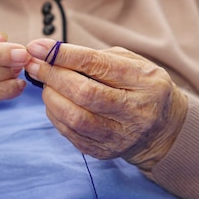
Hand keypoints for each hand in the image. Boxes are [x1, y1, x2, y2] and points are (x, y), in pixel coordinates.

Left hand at [24, 39, 187, 170]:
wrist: (163, 128)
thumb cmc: (140, 87)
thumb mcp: (130, 63)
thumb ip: (94, 57)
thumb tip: (50, 53)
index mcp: (144, 81)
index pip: (97, 64)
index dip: (64, 55)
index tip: (38, 47)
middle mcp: (135, 111)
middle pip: (84, 92)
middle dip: (53, 76)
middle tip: (36, 65)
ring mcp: (120, 135)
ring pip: (75, 117)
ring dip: (51, 98)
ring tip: (46, 85)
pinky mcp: (104, 151)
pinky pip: (70, 134)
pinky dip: (55, 116)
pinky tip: (54, 104)